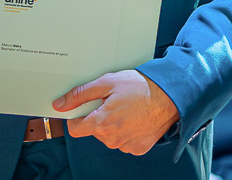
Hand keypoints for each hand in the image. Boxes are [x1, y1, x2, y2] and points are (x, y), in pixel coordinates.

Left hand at [55, 70, 179, 154]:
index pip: (75, 129)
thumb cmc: (141, 87)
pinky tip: (135, 118)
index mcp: (101, 123)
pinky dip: (127, 131)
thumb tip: (60, 104)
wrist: (170, 95)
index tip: (83, 109)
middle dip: (99, 117)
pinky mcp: (138, 148)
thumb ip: (80, 94)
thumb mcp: (107, 82)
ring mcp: (125, 146)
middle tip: (113, 102)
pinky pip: (124, 142)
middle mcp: (112, 139)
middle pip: (94, 131)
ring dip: (113, 125)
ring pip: (109, 137)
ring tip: (127, 108)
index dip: (76, 117)